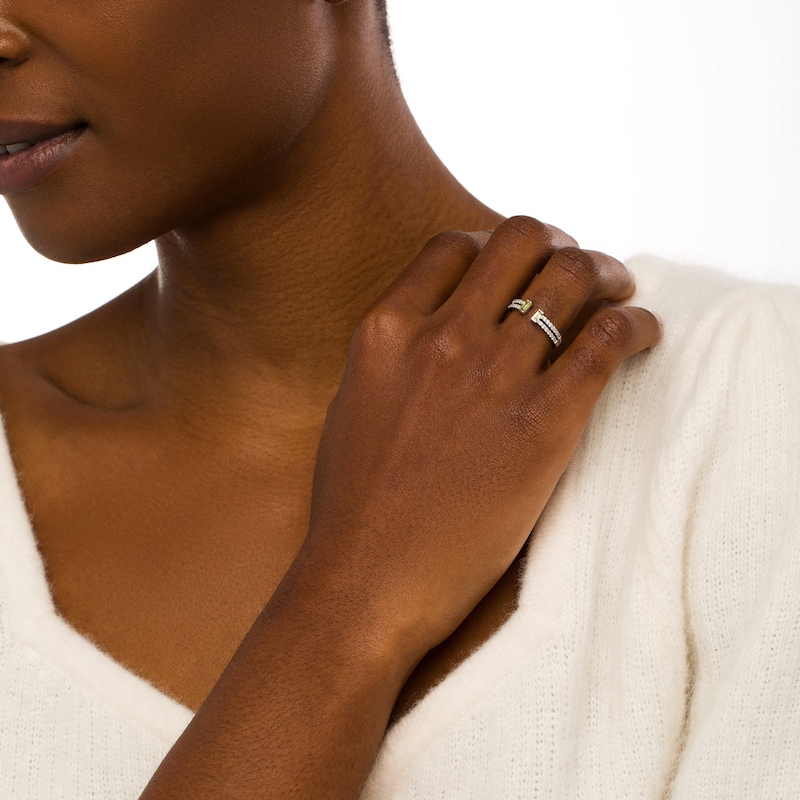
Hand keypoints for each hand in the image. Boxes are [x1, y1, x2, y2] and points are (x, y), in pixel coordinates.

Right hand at [301, 216, 661, 660]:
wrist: (366, 581)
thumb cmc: (354, 506)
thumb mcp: (356, 405)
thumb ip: (395, 356)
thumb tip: (439, 331)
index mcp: (386, 330)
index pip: (453, 245)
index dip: (495, 245)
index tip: (519, 266)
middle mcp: (441, 338)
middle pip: (520, 239)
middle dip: (558, 243)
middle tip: (577, 267)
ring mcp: (491, 378)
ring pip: (572, 277)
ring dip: (606, 274)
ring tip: (618, 292)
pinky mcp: (543, 425)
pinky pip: (605, 343)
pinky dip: (633, 325)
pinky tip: (642, 333)